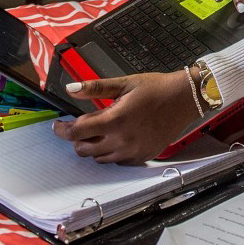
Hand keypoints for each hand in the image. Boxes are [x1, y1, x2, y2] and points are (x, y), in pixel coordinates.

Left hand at [52, 71, 197, 164]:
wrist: (185, 99)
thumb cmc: (156, 88)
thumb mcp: (124, 83)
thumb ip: (95, 88)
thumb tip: (71, 88)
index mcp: (115, 120)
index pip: (77, 132)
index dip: (62, 130)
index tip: (58, 125)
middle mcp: (122, 140)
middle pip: (84, 150)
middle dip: (78, 138)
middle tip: (84, 125)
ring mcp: (133, 151)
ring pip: (99, 159)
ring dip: (94, 146)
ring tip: (102, 130)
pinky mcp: (142, 157)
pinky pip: (117, 161)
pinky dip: (111, 152)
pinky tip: (118, 138)